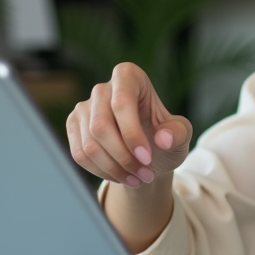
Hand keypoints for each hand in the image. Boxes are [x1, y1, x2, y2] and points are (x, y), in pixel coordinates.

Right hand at [67, 62, 191, 187]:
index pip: (121, 103)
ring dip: (114, 169)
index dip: (132, 134)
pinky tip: (120, 176)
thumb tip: (164, 138)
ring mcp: (84, 107)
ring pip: (89, 144)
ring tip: (137, 179)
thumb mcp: (181, 134)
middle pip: (101, 126)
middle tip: (145, 175)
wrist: (147, 154)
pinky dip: (101, 172)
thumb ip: (178, 133)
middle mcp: (102, 88)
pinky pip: (80, 155)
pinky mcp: (74, 126)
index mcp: (129, 76)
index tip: (147, 158)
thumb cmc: (164, 137)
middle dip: (123, 157)